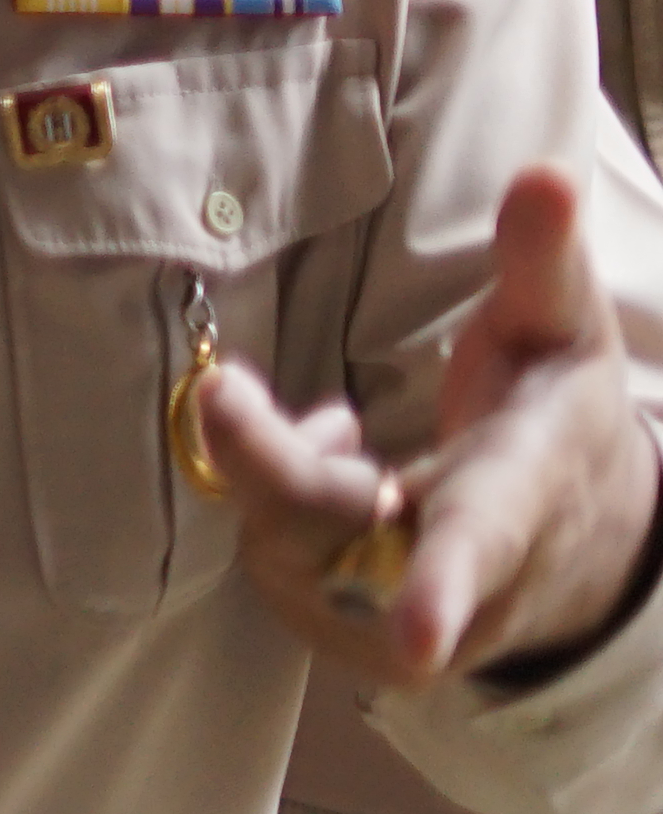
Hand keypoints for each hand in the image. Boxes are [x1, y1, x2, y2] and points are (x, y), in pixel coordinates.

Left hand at [209, 161, 662, 686]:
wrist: (583, 540)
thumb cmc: (557, 421)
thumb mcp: (563, 331)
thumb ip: (542, 259)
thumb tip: (543, 174)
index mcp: (521, 498)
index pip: (478, 543)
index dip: (442, 589)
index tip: (416, 637)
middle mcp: (465, 580)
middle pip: (330, 533)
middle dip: (271, 461)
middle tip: (229, 388)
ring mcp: (405, 621)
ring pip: (288, 553)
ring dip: (284, 473)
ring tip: (341, 427)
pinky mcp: (356, 639)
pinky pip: (276, 572)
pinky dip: (278, 513)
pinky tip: (332, 473)